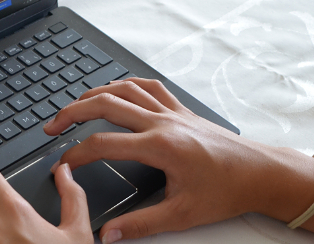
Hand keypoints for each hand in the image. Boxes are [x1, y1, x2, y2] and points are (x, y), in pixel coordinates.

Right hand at [43, 78, 278, 242]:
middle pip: (105, 104)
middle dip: (72, 112)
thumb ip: (141, 224)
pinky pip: (149, 86)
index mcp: (159, 146)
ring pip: (124, 88)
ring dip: (94, 93)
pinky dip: (126, 84)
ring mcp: (172, 111)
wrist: (261, 172)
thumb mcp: (182, 214)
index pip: (103, 144)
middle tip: (52, 125)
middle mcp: (162, 122)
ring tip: (74, 105)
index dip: (75, 155)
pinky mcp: (181, 109)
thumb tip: (109, 234)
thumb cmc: (227, 191)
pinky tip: (116, 89)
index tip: (62, 165)